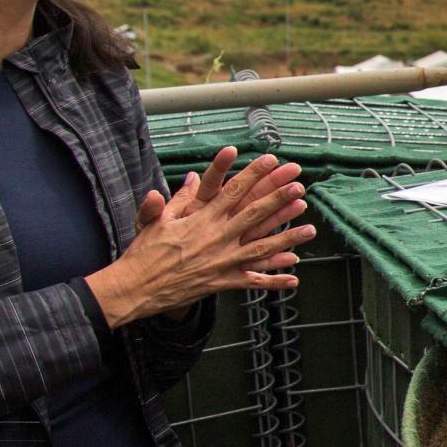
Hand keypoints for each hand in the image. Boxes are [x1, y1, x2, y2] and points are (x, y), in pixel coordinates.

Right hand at [88, 151, 313, 327]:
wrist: (135, 286)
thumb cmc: (145, 251)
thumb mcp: (157, 220)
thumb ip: (179, 199)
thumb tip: (192, 179)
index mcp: (201, 219)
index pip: (232, 191)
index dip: (253, 174)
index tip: (270, 160)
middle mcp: (216, 238)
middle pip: (253, 214)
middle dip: (278, 199)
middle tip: (299, 185)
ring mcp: (221, 261)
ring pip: (261, 248)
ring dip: (287, 238)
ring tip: (311, 229)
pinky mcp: (221, 282)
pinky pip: (251, 281)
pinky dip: (273, 280)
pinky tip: (293, 277)